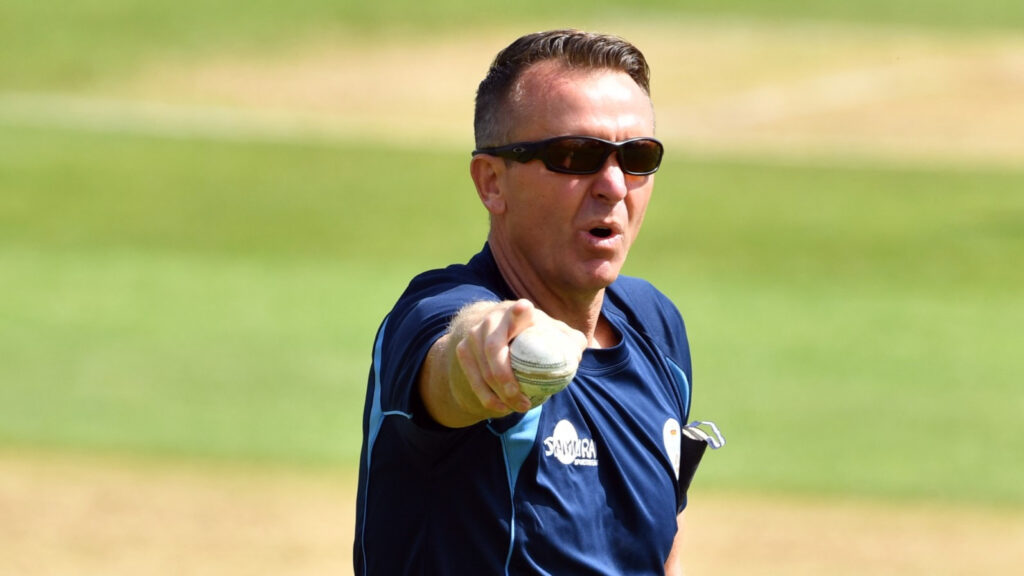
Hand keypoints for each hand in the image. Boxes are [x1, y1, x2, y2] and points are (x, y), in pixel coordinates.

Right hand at [444, 299, 584, 422]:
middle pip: (493, 349)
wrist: (494, 329)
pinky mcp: (463, 351)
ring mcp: (473, 335)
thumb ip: (569, 340)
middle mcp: (491, 320)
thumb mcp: (552, 331)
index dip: (519, 312)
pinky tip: (502, 409)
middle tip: (523, 401)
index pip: (518, 310)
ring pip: (481, 369)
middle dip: (505, 377)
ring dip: (497, 394)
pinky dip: (486, 396)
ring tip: (518, 408)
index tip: (526, 309)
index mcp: (518, 313)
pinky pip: (472, 378)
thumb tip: (576, 354)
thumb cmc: (532, 332)